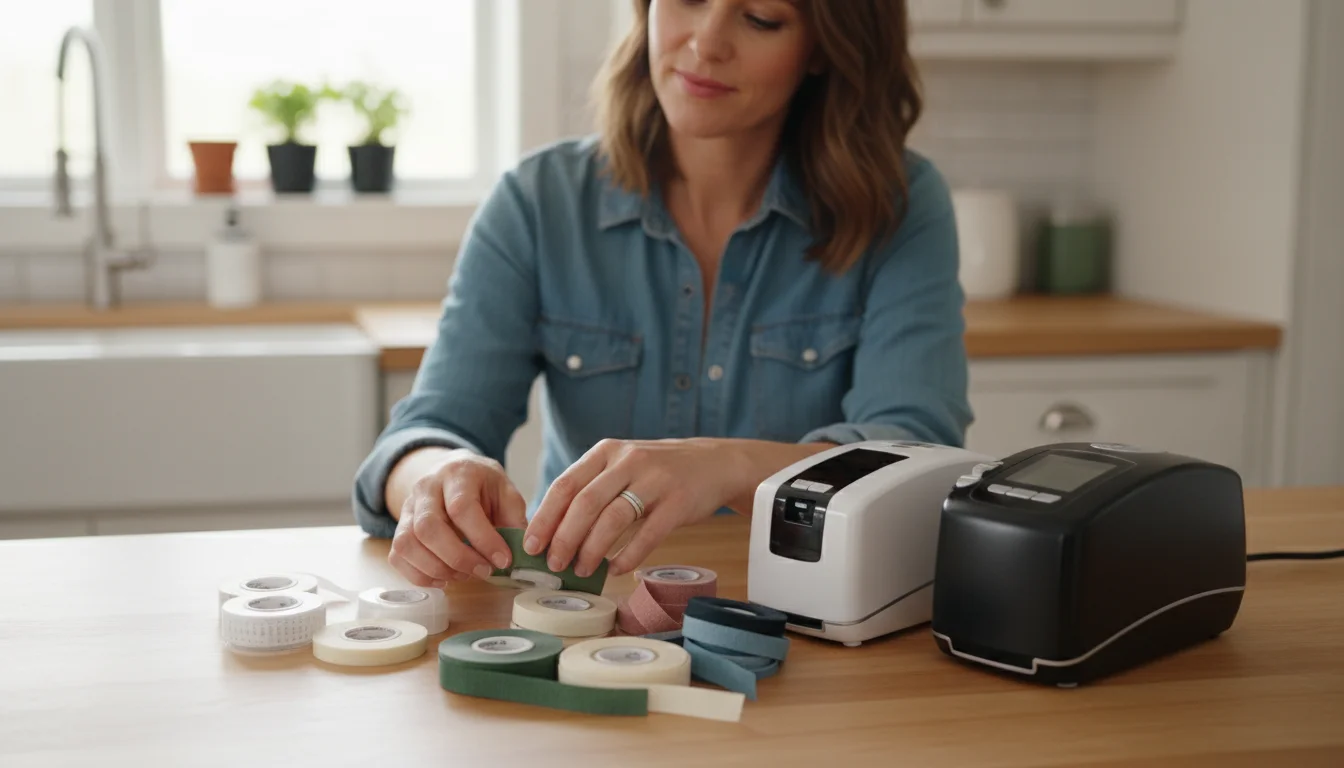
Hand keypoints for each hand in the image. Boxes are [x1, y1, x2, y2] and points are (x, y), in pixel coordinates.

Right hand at [388, 449, 527, 586]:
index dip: (482, 539)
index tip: (503, 560)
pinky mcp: (399, 528)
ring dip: (436, 568)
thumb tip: (523, 553)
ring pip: (407, 543)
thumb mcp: (506, 493)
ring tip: (464, 576)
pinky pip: (397, 556)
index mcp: (458, 474)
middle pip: (428, 527)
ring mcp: (407, 507)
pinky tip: (444, 578)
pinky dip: (419, 575)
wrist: (452, 472)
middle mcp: (426, 487)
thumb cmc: (483, 487)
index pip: (461, 508)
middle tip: (484, 571)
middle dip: (458, 557)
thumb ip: (514, 520)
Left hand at [521, 438, 748, 577]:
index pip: (566, 484)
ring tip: (581, 570)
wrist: (715, 463)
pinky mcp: (679, 502)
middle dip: (564, 538)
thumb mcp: (622, 465)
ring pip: (613, 519)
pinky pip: (647, 534)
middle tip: (553, 565)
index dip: (545, 517)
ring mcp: (655, 480)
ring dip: (592, 550)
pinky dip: (627, 556)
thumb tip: (551, 529)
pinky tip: (615, 569)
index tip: (531, 545)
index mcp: (606, 451)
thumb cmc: (659, 471)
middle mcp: (628, 461)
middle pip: (585, 503)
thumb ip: (592, 488)